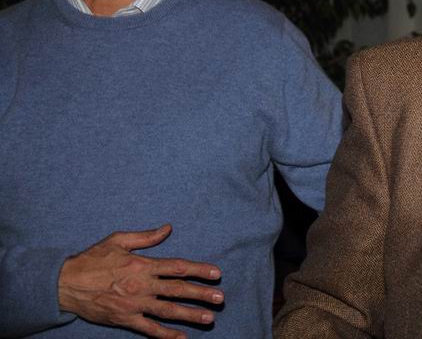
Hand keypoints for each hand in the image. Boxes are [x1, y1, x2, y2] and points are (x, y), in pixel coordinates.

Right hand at [57, 224, 223, 338]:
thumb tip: (168, 228)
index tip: (216, 274)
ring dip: (191, 315)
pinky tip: (182, 338)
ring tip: (209, 318)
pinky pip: (150, 329)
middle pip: (178, 290)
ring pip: (168, 311)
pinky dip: (166, 335)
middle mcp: (142, 285)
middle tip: (221, 298)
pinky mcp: (125, 319)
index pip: (178, 267)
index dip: (199, 270)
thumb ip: (146, 237)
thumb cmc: (92, 259)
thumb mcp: (118, 240)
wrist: (65, 284)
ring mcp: (135, 304)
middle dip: (202, 294)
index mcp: (143, 265)